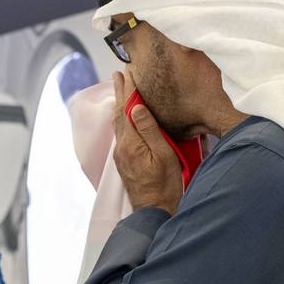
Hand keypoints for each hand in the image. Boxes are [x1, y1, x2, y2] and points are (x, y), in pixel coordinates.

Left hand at [112, 69, 183, 213]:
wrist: (154, 211)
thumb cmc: (165, 185)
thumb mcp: (163, 156)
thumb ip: (149, 130)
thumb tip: (136, 108)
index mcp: (131, 143)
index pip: (127, 109)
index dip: (127, 90)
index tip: (126, 72)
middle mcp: (122, 147)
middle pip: (119, 114)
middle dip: (120, 92)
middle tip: (118, 74)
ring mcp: (122, 155)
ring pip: (119, 123)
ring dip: (120, 104)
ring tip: (121, 89)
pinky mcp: (125, 161)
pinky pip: (122, 132)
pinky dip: (122, 117)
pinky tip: (124, 116)